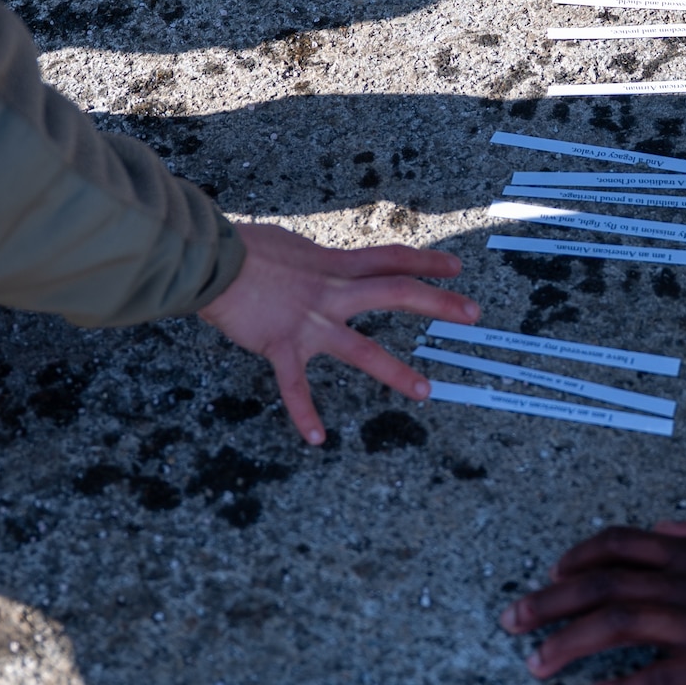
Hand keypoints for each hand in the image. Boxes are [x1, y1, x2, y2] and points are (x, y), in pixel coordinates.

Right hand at [198, 222, 477, 444]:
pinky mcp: (281, 345)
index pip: (391, 258)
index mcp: (335, 265)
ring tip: (426, 392)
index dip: (426, 261)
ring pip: (362, 349)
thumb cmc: (244, 247)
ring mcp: (310, 321)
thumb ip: (313, 263)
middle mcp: (332, 291)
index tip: (456, 269)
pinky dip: (305, 413)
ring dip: (396, 372)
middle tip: (474, 312)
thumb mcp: (292, 246)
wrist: (211, 258)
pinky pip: (295, 386)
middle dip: (438, 302)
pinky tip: (317, 438)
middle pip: (395, 292)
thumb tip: (316, 267)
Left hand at [501, 515, 685, 684]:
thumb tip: (667, 530)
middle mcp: (683, 584)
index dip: (578, 558)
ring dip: (570, 645)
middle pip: (600, 586)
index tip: (553, 571)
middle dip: (549, 602)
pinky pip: (658, 677)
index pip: (619, 547)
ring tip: (537, 664)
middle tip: (512, 620)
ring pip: (616, 627)